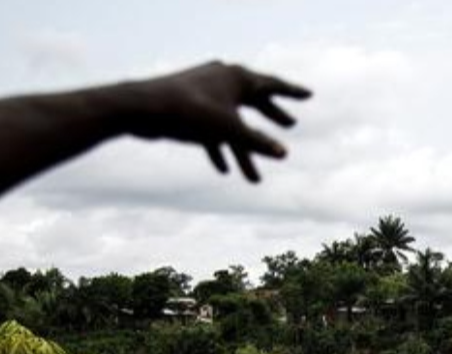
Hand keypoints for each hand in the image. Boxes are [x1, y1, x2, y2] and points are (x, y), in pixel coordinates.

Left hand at [128, 61, 310, 182]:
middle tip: (290, 124)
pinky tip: (222, 170)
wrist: (142, 108)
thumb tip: (283, 153)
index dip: (293, 92)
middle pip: (254, 99)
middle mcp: (222, 80)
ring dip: (243, 149)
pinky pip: (212, 129)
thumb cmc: (188, 113)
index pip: (273, 85)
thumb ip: (257, 143)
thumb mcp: (228, 130)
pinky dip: (219, 147)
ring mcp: (205, 92)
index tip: (309, 95)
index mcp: (237, 78)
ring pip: (232, 122)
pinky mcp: (189, 107)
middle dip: (272, 115)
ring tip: (253, 177)